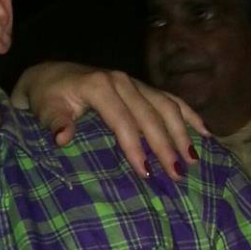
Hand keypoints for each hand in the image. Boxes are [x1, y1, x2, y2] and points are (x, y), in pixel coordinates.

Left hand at [11, 61, 209, 180]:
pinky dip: (188, 114)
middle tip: (177, 175)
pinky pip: (169, 98)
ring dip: (181, 133)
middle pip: (149, 115)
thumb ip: (55, 121)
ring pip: (165, 106)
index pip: (123, 120)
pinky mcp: (140, 85)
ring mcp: (133, 81)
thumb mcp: (45, 108)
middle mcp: (121, 80)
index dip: (135, 147)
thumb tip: (62, 137)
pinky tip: (205, 133)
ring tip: (192, 161)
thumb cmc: (46, 96)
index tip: (146, 173)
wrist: (48, 75)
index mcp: (99, 85)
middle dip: (165, 145)